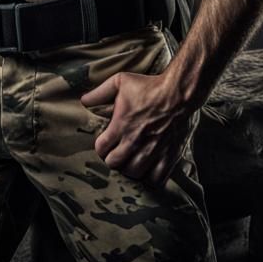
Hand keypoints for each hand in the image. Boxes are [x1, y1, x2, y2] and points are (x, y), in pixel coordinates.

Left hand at [80, 71, 194, 185]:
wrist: (179, 93)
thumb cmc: (149, 86)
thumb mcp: (120, 81)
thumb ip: (99, 92)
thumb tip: (83, 101)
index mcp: (121, 125)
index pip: (101, 149)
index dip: (101, 147)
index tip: (106, 142)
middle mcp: (134, 142)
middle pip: (114, 164)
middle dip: (113, 159)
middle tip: (119, 152)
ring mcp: (152, 151)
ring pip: (133, 173)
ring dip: (130, 168)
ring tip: (133, 160)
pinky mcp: (168, 157)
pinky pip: (156, 179)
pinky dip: (150, 177)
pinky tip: (149, 168)